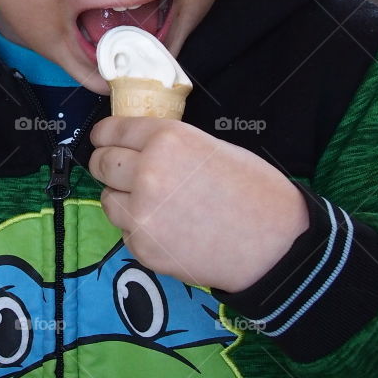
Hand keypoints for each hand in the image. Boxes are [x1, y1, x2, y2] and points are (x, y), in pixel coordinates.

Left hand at [88, 116, 309, 292]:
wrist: (276, 246)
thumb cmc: (255, 192)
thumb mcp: (213, 147)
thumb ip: (171, 145)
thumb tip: (140, 146)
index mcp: (167, 139)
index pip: (112, 131)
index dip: (105, 135)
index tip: (104, 140)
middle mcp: (147, 171)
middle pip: (101, 164)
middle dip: (107, 166)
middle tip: (120, 172)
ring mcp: (142, 212)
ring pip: (108, 200)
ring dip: (122, 200)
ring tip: (153, 205)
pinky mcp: (143, 246)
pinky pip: (126, 231)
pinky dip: (139, 230)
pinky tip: (169, 229)